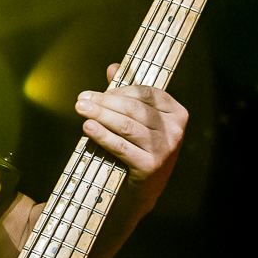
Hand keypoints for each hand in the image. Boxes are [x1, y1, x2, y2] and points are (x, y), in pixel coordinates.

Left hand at [75, 64, 187, 199]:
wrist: (144, 189)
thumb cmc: (140, 148)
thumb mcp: (139, 121)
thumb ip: (127, 94)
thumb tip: (114, 67)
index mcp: (177, 113)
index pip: (146, 93)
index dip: (118, 91)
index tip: (93, 93)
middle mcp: (175, 130)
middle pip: (134, 109)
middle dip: (104, 102)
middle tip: (81, 100)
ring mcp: (165, 149)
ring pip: (127, 125)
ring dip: (100, 115)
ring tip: (81, 109)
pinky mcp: (150, 165)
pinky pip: (121, 146)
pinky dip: (102, 135)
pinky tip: (88, 127)